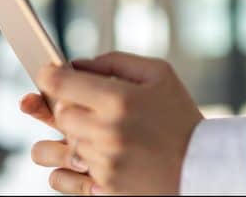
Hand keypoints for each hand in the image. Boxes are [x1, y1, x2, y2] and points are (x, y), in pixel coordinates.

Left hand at [32, 53, 203, 195]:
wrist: (199, 164)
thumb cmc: (180, 117)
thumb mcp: (159, 74)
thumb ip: (116, 61)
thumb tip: (79, 64)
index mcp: (119, 99)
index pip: (62, 83)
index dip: (49, 74)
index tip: (47, 73)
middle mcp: (106, 131)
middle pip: (59, 114)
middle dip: (70, 105)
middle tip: (90, 106)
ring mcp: (102, 162)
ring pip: (59, 144)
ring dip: (72, 136)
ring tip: (96, 133)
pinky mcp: (101, 186)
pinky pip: (59, 177)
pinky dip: (68, 166)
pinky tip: (87, 156)